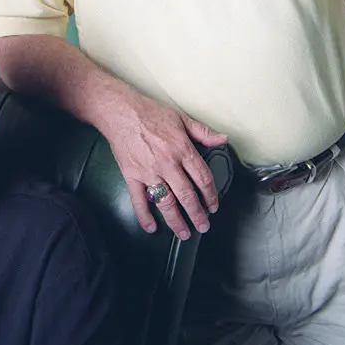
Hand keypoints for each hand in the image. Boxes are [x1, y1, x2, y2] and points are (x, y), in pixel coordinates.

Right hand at [102, 92, 228, 239]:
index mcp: (182, 149)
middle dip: (197, 214)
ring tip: (183, 233)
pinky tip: (151, 228)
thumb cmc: (150, 112)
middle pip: (187, 195)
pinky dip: (144, 216)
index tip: (213, 206)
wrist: (120, 111)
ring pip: (166, 202)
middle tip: (203, 227)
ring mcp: (149, 171)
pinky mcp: (131, 175)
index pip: (202, 178)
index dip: (210, 195)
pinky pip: (138, 200)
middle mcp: (168, 163)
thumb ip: (203, 132)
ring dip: (176, 220)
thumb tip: (223, 140)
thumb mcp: (181, 118)